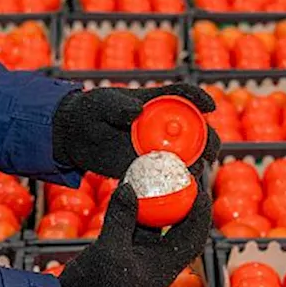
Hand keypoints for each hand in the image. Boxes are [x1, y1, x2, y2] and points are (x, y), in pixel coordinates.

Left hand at [52, 83, 220, 178]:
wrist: (75, 137)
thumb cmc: (91, 111)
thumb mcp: (101, 104)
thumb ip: (117, 106)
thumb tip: (135, 112)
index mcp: (158, 102)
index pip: (185, 95)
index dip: (200, 98)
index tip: (210, 106)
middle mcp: (164, 125)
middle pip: (198, 131)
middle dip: (209, 141)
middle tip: (207, 153)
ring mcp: (158, 148)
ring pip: (189, 157)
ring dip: (197, 165)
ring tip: (193, 174)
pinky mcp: (149, 168)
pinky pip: (168, 177)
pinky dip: (178, 183)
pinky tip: (180, 191)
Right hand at [56, 174, 212, 286]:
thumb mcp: (109, 249)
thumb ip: (121, 217)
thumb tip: (130, 187)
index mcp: (164, 267)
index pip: (193, 237)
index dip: (200, 212)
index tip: (200, 188)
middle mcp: (157, 262)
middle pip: (178, 228)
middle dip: (181, 203)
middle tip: (180, 177)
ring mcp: (140, 258)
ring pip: (155, 225)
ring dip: (156, 203)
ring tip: (157, 178)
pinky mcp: (123, 253)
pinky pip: (134, 227)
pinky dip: (134, 210)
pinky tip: (128, 190)